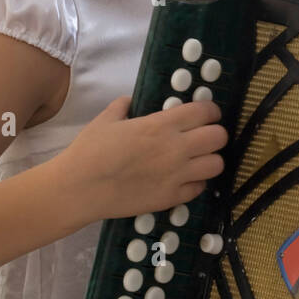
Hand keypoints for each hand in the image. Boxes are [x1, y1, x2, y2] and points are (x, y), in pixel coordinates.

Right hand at [51, 95, 228, 222]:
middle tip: (204, 137)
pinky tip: (184, 179)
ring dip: (210, 160)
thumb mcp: (106, 119)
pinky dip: (196, 183)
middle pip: (219, 137)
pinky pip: (200, 188)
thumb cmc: (89, 151)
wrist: (78, 188)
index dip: (211, 112)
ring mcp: (176, 175)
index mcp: (161, 124)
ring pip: (217, 164)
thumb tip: (130, 101)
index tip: (207, 115)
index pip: (206, 112)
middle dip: (216, 134)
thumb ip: (123, 106)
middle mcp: (175, 148)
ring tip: (198, 160)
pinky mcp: (171, 197)